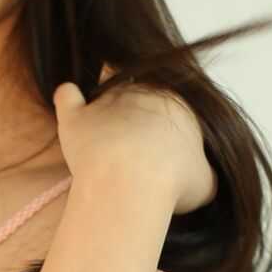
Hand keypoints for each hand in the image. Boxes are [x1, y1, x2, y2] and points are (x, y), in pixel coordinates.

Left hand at [52, 64, 216, 213]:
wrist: (132, 180)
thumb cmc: (173, 181)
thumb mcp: (204, 183)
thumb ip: (203, 173)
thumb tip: (202, 177)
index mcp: (177, 103)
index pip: (172, 102)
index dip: (166, 124)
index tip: (162, 147)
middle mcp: (142, 91)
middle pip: (140, 91)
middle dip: (138, 111)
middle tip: (135, 142)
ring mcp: (108, 100)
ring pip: (106, 88)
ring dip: (107, 105)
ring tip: (106, 130)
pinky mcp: (76, 116)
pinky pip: (67, 96)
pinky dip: (68, 97)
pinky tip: (70, 100)